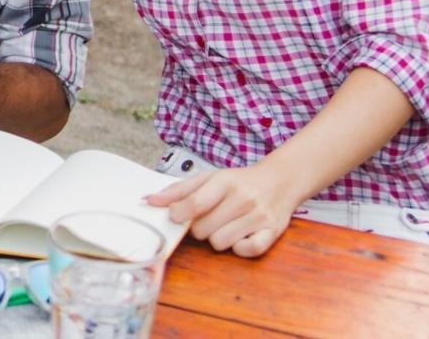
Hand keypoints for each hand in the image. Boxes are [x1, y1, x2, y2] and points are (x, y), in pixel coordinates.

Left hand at [145, 163, 299, 257]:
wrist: (280, 180)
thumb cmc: (238, 181)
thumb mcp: (209, 178)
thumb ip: (178, 190)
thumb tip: (148, 201)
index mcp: (224, 182)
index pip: (194, 204)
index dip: (179, 214)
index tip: (177, 215)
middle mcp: (242, 198)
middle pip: (203, 229)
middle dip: (199, 228)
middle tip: (209, 219)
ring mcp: (259, 216)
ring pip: (220, 243)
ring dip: (217, 238)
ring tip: (225, 226)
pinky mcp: (272, 232)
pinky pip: (247, 251)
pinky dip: (239, 248)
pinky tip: (240, 236)